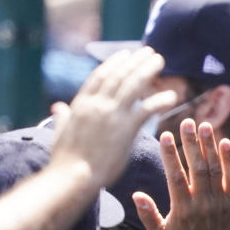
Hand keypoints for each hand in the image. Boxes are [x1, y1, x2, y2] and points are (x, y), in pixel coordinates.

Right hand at [50, 47, 177, 188]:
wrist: (71, 177)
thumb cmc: (64, 161)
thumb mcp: (59, 133)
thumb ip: (62, 118)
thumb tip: (57, 107)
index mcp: (81, 104)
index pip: (100, 76)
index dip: (114, 63)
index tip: (125, 54)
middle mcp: (96, 105)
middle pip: (119, 75)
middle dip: (135, 61)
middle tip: (149, 52)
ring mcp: (111, 115)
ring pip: (133, 85)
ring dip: (148, 70)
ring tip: (160, 61)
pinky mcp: (125, 129)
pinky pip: (147, 109)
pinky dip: (160, 100)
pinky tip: (172, 96)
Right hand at [133, 119, 229, 229]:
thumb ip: (148, 215)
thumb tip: (135, 194)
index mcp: (182, 210)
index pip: (175, 177)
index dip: (170, 155)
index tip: (165, 135)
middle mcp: (202, 204)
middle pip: (197, 168)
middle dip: (191, 143)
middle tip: (186, 122)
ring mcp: (220, 202)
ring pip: (215, 169)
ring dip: (210, 146)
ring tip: (204, 125)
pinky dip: (229, 160)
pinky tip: (225, 142)